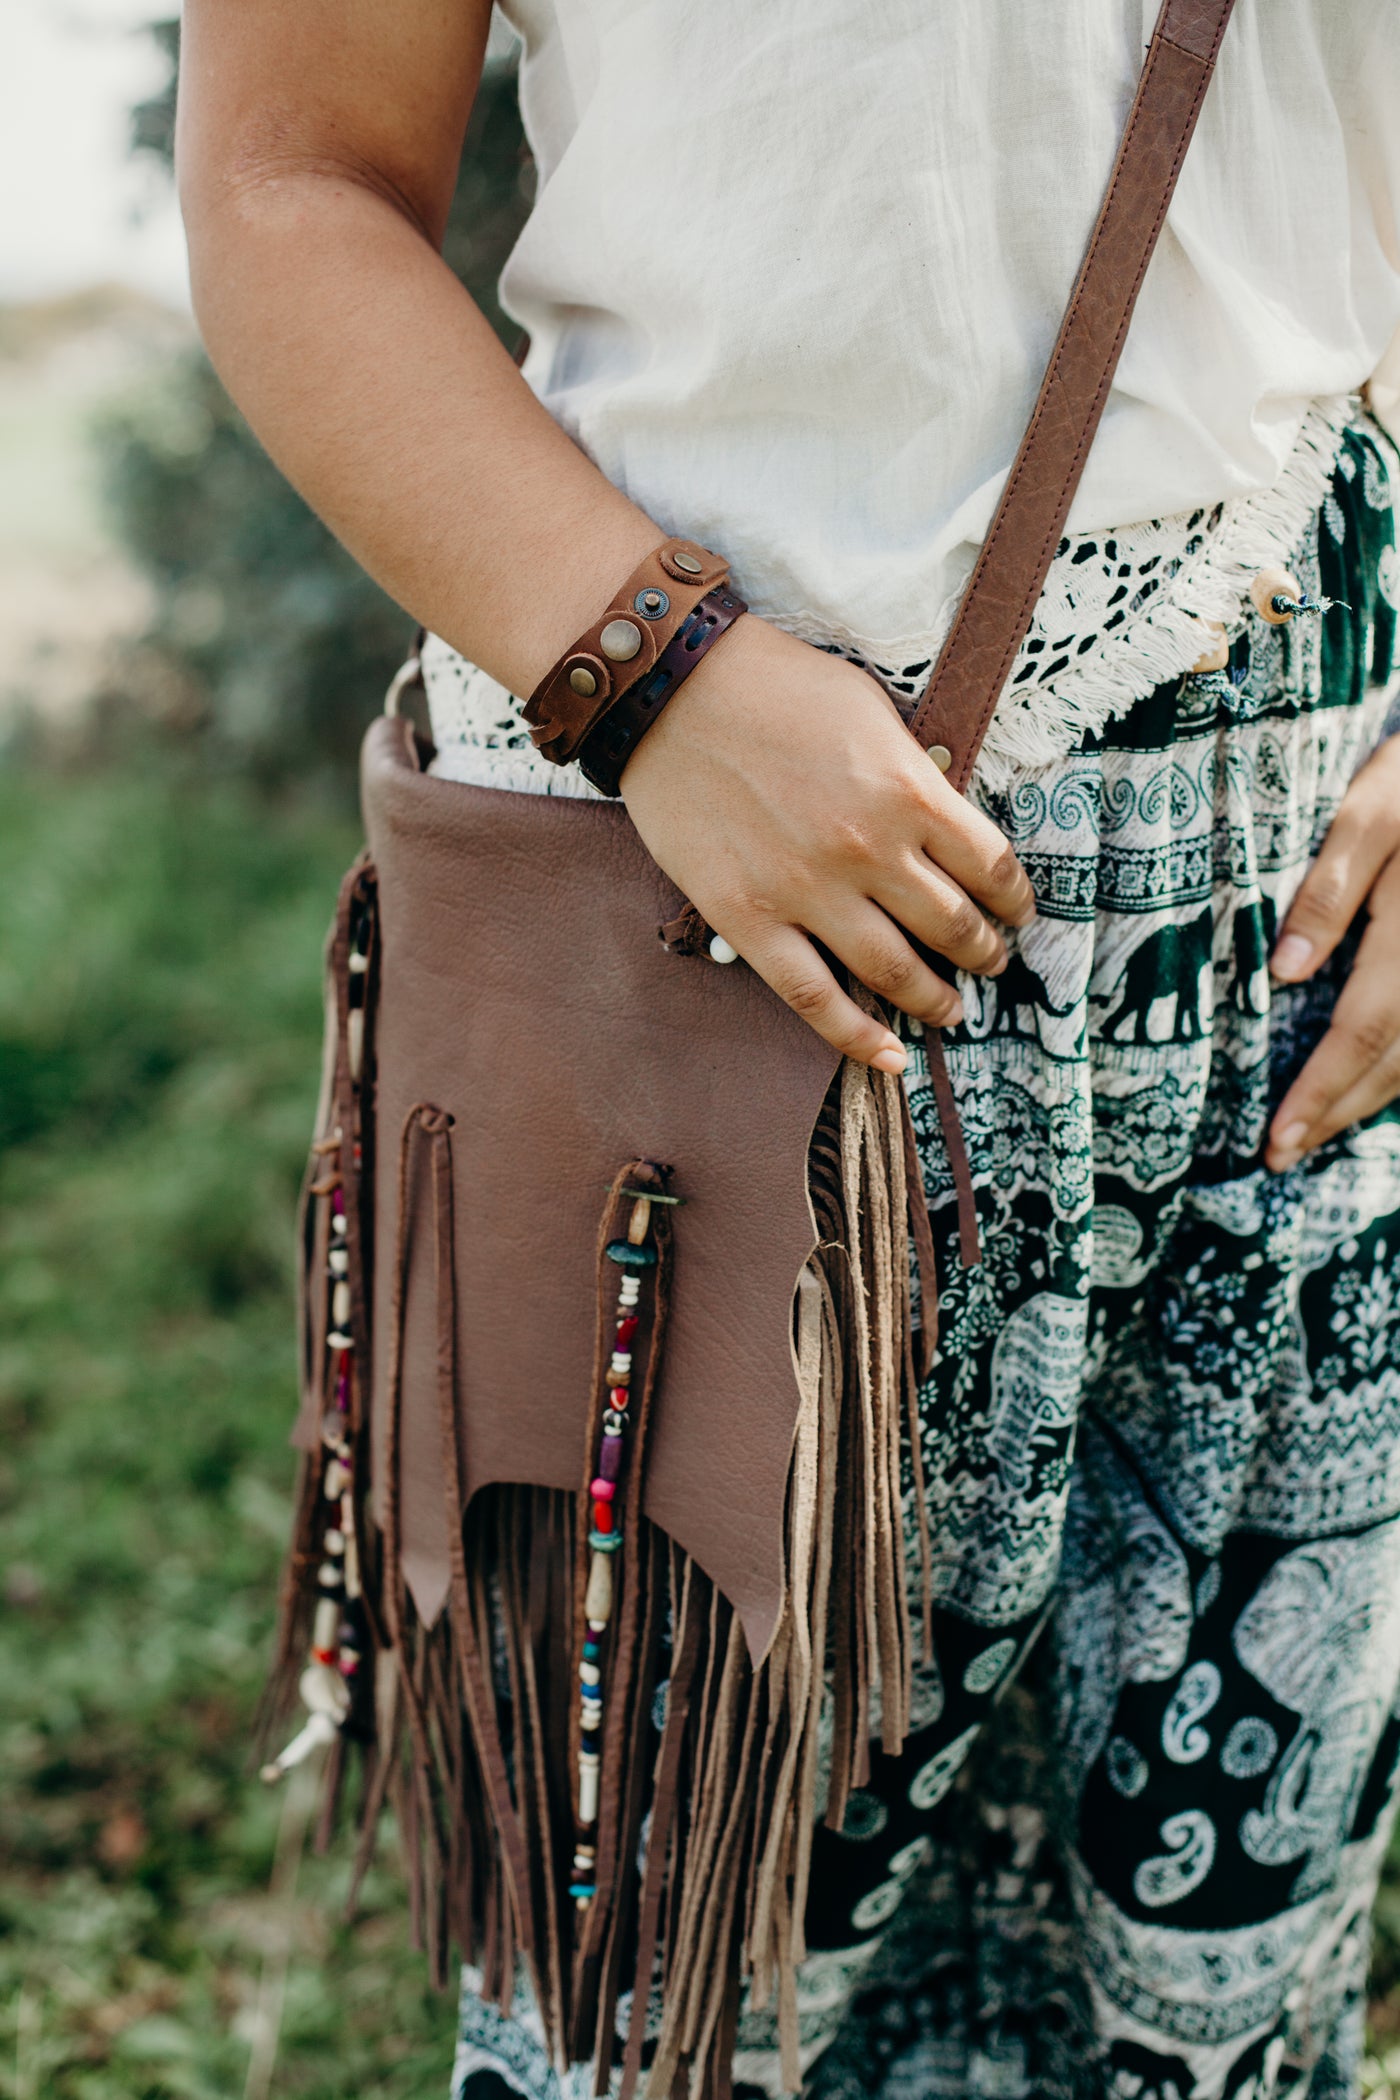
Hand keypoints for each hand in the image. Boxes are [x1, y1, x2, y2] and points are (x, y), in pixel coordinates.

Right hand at [620, 615, 1035, 1071]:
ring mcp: (808, 891)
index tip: (1018, 914)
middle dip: (983, 952)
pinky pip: (814, 997)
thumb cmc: (773, 686)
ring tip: (951, 1008)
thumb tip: (944, 824)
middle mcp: (870, 849)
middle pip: (953, 925)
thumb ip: (913, 775)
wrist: (670, 691)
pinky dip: (858, 1036)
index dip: (1015, 900)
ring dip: (936, 997)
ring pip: (894, 970)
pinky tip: (889, 1056)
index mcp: (910, 791)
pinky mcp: (750, 919)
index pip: (991, 866)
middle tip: (991, 963)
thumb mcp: (872, 712)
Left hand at [1266, 732, 1399, 1169]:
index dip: (1322, 1090)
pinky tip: (1372, 1083)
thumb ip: (1329, 891)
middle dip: (1339, 1112)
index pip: (1364, 1031)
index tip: (1279, 1136)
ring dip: (1373, 1100)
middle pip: (1398, 1061)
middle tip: (1282, 1154)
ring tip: (1319, 1130)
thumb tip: (1286, 975)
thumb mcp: (1372, 811)